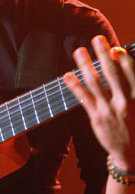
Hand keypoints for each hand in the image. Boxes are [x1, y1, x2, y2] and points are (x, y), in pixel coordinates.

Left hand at [63, 35, 134, 170]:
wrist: (132, 154)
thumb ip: (134, 89)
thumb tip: (128, 67)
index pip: (131, 75)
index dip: (123, 60)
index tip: (115, 48)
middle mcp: (124, 102)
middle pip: (112, 74)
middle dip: (103, 54)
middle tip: (97, 39)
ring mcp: (108, 110)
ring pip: (95, 83)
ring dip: (85, 65)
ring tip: (79, 51)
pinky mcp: (96, 118)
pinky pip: (83, 98)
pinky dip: (74, 86)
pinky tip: (67, 75)